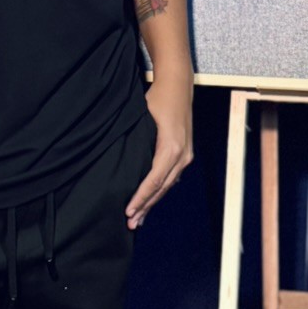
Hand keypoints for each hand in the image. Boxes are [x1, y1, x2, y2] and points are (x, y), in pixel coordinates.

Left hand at [126, 69, 192, 229]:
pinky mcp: (185, 153)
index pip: (153, 181)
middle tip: (131, 224)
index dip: (140, 198)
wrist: (178, 85)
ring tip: (139, 218)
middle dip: (146, 207)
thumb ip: (136, 144)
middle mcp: (182, 155)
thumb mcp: (142, 120)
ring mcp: (186, 155)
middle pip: (162, 188)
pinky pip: (171, 177)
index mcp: (170, 148)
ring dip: (153, 202)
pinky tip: (151, 200)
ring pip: (167, 185)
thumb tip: (121, 165)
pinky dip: (160, 190)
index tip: (128, 211)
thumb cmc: (157, 99)